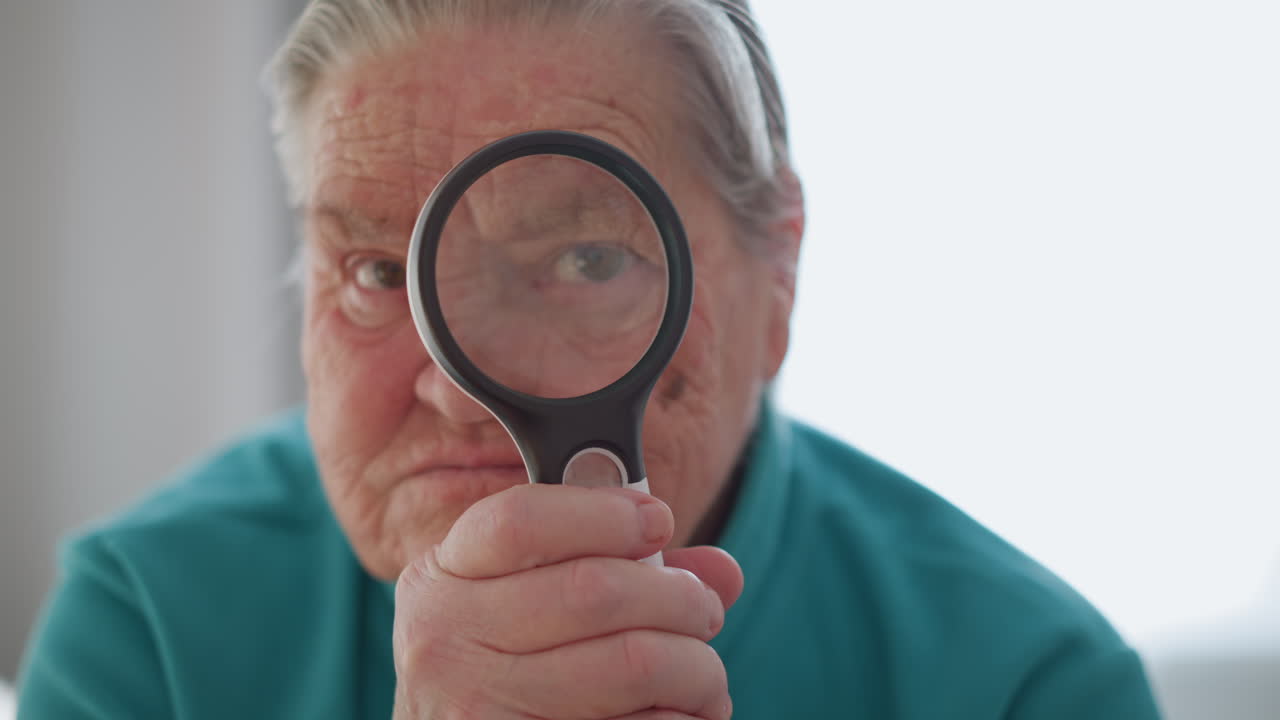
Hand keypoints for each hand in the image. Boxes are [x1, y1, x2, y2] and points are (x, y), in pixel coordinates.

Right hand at [391, 483, 743, 718]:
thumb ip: (609, 567)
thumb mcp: (522, 602)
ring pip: (633, 663)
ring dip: (695, 666)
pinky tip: (683, 714)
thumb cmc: (498, 671)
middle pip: (595, 589)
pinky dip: (682, 719)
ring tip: (703, 673)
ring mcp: (478, 711)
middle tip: (704, 609)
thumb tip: (721, 571)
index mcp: (440, 582)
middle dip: (677, 596)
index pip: (520, 521)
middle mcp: (445, 644)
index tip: (657, 520)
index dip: (604, 513)